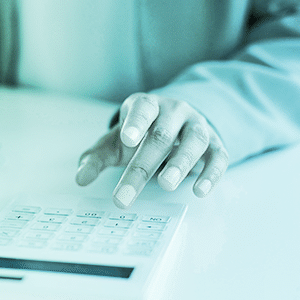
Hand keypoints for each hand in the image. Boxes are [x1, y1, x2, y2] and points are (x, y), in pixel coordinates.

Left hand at [75, 93, 228, 207]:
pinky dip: (212, 173)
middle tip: (126, 193)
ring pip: (194, 140)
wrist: (175, 124)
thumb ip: (97, 159)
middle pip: (161, 135)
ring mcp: (196, 126)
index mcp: (146, 106)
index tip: (126, 140)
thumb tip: (81, 178)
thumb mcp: (115, 144)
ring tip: (166, 184)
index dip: (135, 123)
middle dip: (143, 165)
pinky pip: (218, 156)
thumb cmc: (139, 135)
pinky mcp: (215, 144)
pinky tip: (200, 191)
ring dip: (180, 163)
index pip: (142, 109)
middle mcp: (174, 112)